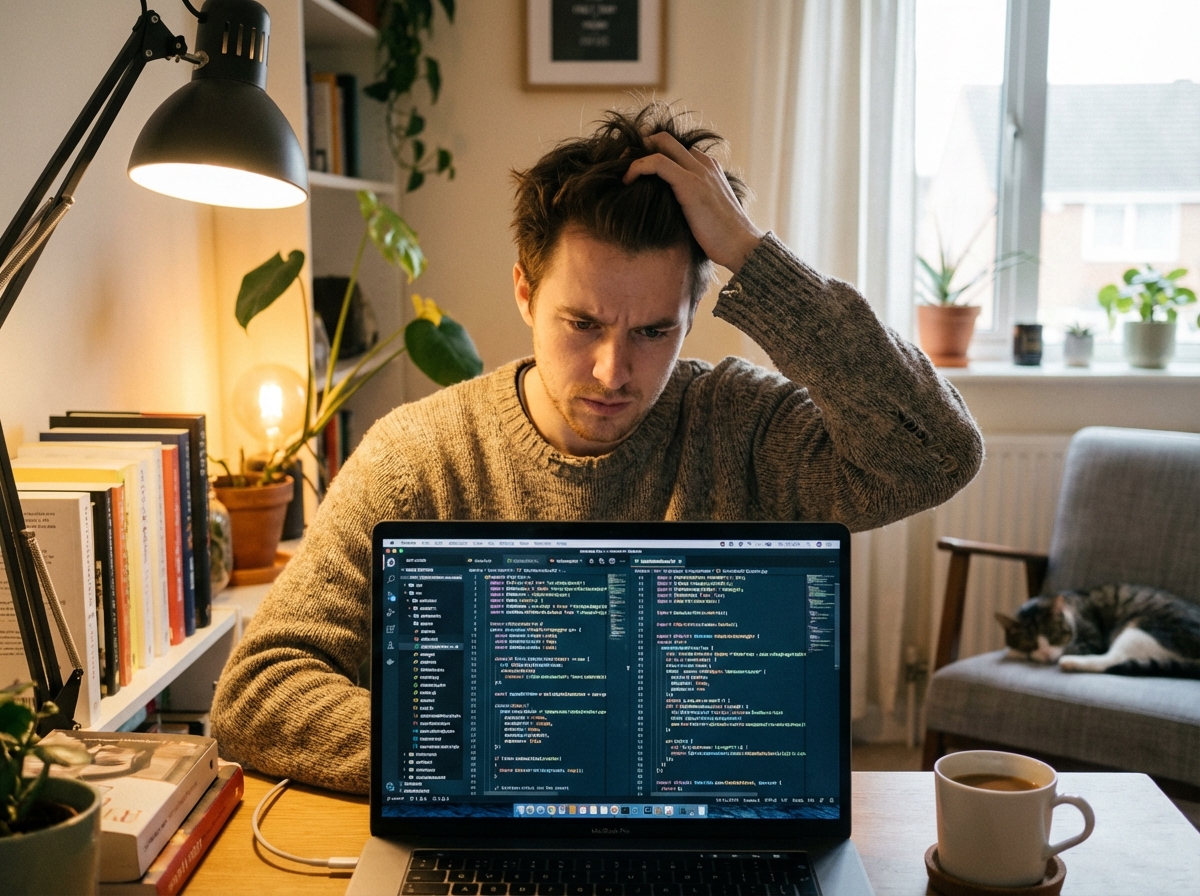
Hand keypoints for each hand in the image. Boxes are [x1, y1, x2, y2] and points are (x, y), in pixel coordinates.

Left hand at [622, 131, 763, 273]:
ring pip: (661, 143)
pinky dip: (638, 166)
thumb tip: (672, 212)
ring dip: (636, 154)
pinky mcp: (689, 184)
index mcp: (709, 169)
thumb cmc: (724, 238)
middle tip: (623, 162)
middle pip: (667, 139)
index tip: (636, 168)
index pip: (677, 148)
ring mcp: (698, 172)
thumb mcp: (707, 213)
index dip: (653, 153)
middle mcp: (704, 164)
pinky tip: (627, 181)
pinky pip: (657, 163)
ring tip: (623, 173)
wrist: (741, 246)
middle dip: (641, 145)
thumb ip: (691, 203)